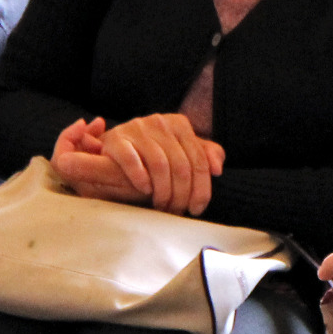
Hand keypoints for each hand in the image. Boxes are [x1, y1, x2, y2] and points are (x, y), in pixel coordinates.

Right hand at [49, 114, 224, 215]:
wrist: (115, 150)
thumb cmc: (153, 155)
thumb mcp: (182, 152)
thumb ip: (204, 156)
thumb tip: (217, 169)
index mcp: (180, 124)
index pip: (199, 160)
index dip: (201, 188)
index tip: (197, 209)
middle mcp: (160, 122)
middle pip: (181, 165)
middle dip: (181, 194)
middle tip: (177, 211)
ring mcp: (137, 128)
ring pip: (160, 165)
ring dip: (163, 191)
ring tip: (161, 206)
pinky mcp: (116, 138)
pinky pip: (131, 160)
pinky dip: (140, 178)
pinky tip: (145, 191)